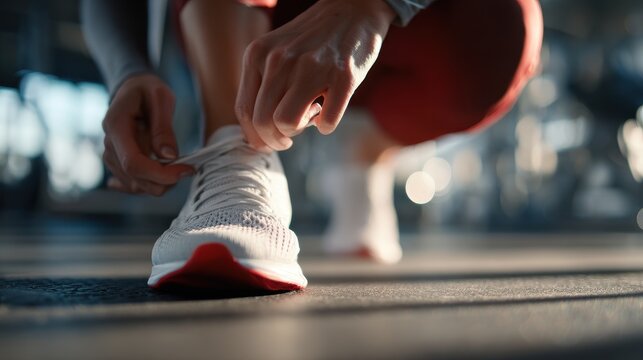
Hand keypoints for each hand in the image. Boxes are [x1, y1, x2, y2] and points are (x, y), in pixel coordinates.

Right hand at [102, 74, 192, 195]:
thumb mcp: (161, 99)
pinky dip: (153, 183)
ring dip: (161, 183)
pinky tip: (167, 174)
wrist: (132, 90)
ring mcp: (112, 157)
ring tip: (180, 166)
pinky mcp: (119, 164)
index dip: (160, 174)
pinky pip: (135, 184)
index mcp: (116, 127)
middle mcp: (110, 146)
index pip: (133, 163)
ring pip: (137, 185)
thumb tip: (169, 156)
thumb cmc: (147, 90)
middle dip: (165, 181)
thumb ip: (163, 128)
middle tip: (188, 168)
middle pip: (136, 178)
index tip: (185, 170)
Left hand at [235, 0, 394, 150]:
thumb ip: (263, 84)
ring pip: (288, 124)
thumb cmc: (313, 40)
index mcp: (258, 54)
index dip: (256, 136)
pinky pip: (327, 123)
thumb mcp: (276, 52)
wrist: (353, 9)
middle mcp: (281, 60)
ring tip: (310, 116)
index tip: (268, 141)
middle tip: (289, 137)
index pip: (244, 110)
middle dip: (276, 140)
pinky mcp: (343, 76)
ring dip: (299, 131)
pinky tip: (329, 110)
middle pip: (263, 122)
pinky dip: (327, 126)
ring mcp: (312, 67)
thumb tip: (258, 133)